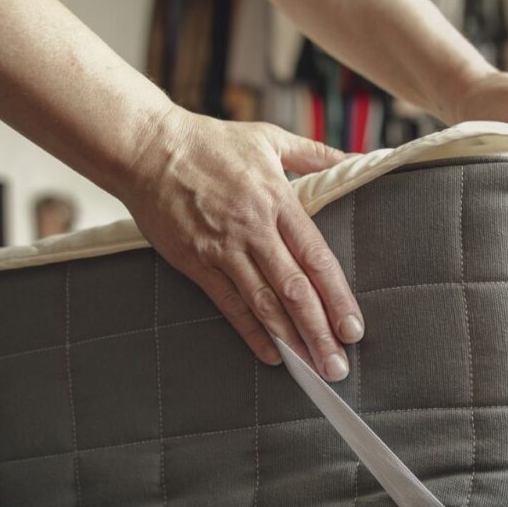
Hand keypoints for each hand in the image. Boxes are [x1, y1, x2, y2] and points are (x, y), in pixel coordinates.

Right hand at [123, 107, 362, 380]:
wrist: (146, 147)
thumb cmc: (211, 143)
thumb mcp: (270, 139)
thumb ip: (318, 155)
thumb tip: (361, 159)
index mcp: (277, 201)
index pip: (316, 257)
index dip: (337, 296)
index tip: (353, 328)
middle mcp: (253, 229)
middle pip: (294, 289)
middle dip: (319, 330)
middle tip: (338, 365)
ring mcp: (222, 249)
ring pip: (263, 302)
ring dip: (290, 339)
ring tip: (312, 368)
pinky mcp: (195, 262)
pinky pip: (228, 304)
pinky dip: (250, 332)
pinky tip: (271, 354)